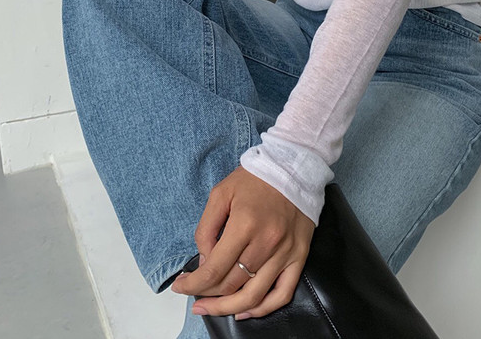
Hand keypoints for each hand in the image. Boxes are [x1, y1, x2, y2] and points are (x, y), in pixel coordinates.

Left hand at [171, 165, 314, 320]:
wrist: (292, 168)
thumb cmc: (254, 179)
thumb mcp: (220, 194)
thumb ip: (206, 228)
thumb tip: (205, 262)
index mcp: (244, 224)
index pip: (214, 269)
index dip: (194, 284)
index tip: (181, 287)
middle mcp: (266, 242)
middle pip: (231, 285)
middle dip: (206, 295)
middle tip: (193, 297)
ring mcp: (285, 252)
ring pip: (253, 296)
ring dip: (228, 308)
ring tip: (211, 308)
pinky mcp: (299, 256)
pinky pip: (282, 294)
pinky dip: (263, 309)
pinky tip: (245, 311)